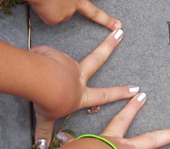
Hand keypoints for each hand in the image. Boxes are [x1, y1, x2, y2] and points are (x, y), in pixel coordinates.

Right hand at [31, 0, 122, 29]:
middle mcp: (76, 0)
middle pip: (94, 12)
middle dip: (107, 20)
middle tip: (118, 25)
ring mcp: (68, 11)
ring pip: (60, 15)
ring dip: (54, 10)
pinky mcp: (57, 19)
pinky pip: (49, 19)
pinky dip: (44, 13)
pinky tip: (41, 5)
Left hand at [32, 30, 139, 144]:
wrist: (41, 82)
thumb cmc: (46, 102)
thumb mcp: (46, 119)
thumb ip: (44, 131)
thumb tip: (39, 145)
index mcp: (81, 94)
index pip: (104, 95)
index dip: (121, 93)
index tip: (136, 89)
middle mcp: (79, 76)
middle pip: (98, 59)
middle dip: (110, 45)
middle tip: (120, 32)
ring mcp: (69, 63)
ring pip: (63, 60)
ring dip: (54, 59)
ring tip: (42, 62)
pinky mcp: (56, 53)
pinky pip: (45, 56)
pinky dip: (39, 59)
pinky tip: (33, 62)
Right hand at [56, 92, 169, 148]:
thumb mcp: (73, 145)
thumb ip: (74, 141)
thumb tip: (65, 139)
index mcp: (109, 140)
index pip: (122, 120)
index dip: (132, 109)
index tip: (141, 96)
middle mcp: (123, 148)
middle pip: (152, 140)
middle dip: (169, 134)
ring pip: (151, 147)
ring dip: (167, 140)